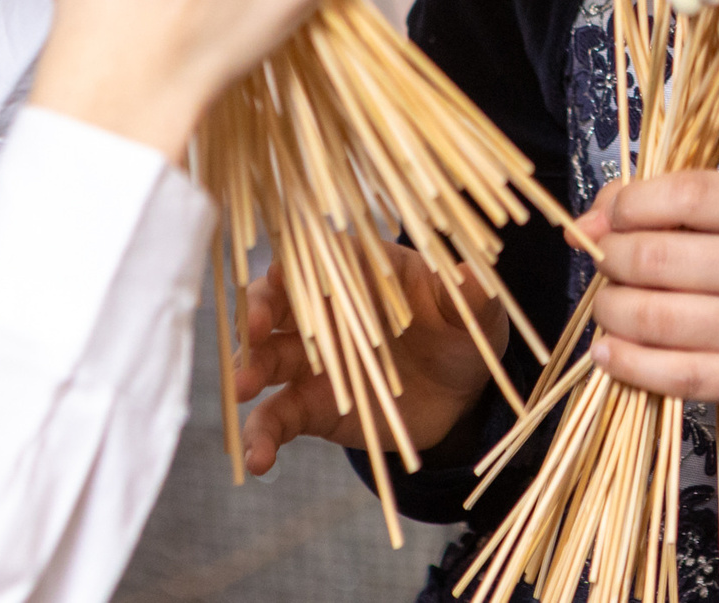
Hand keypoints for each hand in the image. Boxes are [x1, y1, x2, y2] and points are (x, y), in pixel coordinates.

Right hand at [234, 244, 503, 473]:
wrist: (459, 393)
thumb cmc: (463, 333)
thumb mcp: (476, 315)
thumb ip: (470, 296)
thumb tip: (470, 274)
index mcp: (364, 272)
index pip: (323, 257)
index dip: (300, 263)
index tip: (282, 274)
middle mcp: (328, 312)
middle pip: (281, 302)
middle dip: (261, 310)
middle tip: (255, 328)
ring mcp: (313, 360)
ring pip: (267, 357)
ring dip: (249, 368)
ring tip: (242, 388)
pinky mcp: (310, 405)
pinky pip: (276, 418)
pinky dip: (261, 436)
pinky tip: (256, 460)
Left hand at [577, 172, 718, 427]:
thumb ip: (663, 206)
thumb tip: (586, 224)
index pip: (689, 195)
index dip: (632, 203)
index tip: (610, 218)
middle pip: (660, 258)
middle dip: (611, 259)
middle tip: (603, 264)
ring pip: (657, 318)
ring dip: (610, 312)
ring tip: (607, 308)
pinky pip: (671, 374)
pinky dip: (625, 363)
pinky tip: (608, 352)